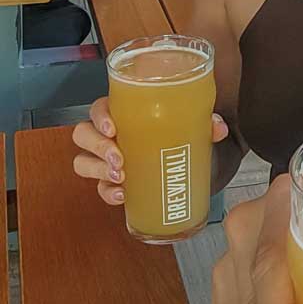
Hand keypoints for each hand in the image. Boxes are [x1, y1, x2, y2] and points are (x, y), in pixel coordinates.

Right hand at [71, 96, 228, 204]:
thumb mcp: (197, 127)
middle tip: (118, 159)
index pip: (100, 108)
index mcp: (126, 113)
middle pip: (83, 134)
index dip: (99, 117)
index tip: (112, 128)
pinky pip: (100, 188)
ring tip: (120, 177)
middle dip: (97, 146)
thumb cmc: (187, 137)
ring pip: (83, 162)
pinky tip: (122, 195)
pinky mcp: (116, 183)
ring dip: (97, 170)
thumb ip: (208, 124)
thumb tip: (218, 127)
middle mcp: (112, 135)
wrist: (196, 167)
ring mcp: (109, 160)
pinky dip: (107, 193)